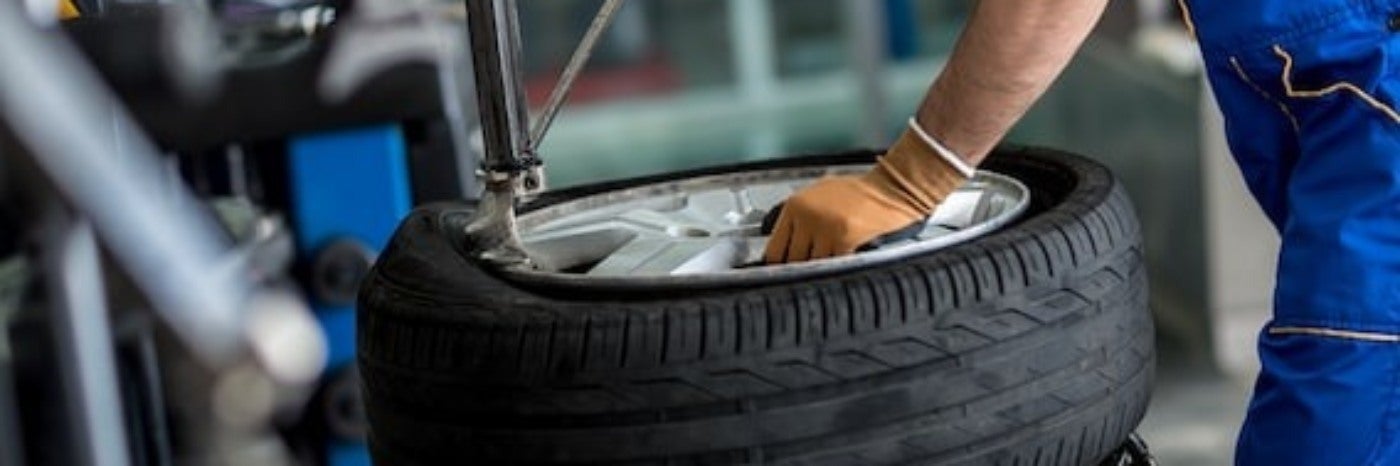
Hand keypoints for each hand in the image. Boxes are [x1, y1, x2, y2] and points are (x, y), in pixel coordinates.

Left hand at [764, 125, 969, 262]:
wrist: (893, 188)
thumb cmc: (861, 191)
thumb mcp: (819, 195)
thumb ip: (799, 218)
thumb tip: (784, 243)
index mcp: (795, 205)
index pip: (774, 248)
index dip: (778, 266)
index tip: (780, 274)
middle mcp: (807, 216)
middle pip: (791, 261)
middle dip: (799, 271)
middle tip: (805, 277)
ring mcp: (825, 228)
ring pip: (812, 266)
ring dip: (819, 272)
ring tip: (826, 270)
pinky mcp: (845, 239)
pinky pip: (834, 265)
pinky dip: (837, 269)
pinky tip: (842, 267)